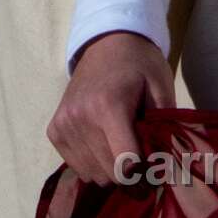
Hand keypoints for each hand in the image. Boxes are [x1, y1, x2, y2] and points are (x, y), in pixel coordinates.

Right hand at [47, 30, 174, 186]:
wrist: (106, 43)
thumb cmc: (139, 65)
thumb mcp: (161, 87)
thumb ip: (164, 125)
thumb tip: (164, 165)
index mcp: (108, 106)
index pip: (124, 164)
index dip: (144, 172)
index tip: (153, 165)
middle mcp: (80, 117)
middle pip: (109, 173)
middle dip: (129, 173)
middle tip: (140, 153)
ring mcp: (63, 124)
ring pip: (92, 174)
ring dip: (110, 168)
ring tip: (121, 144)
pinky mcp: (54, 130)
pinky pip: (76, 166)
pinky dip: (93, 162)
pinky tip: (103, 141)